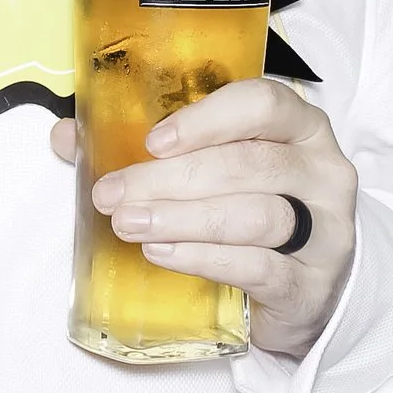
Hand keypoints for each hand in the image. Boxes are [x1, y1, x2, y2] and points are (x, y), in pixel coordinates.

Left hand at [48, 78, 358, 358]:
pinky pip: (259, 266)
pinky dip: (205, 258)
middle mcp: (322, 172)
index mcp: (301, 128)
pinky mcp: (311, 284)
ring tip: (131, 225)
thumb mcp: (218, 172)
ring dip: (184, 218)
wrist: (307, 289)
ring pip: (256, 215)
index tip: (154, 141)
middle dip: (172, 178)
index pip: (265, 103)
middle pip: (250, 163)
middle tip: (115, 194)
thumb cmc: (256, 212)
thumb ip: (152, 151)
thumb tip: (67, 137)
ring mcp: (325, 230)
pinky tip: (164, 253)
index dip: (208, 118)